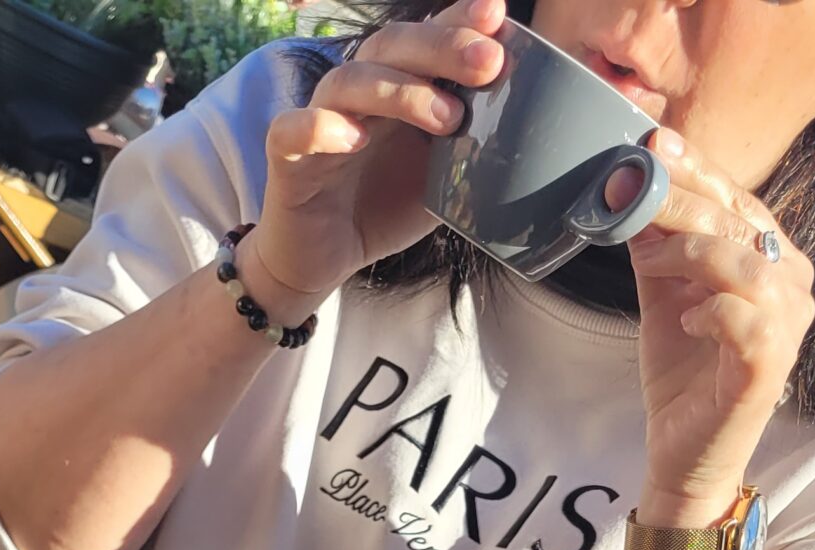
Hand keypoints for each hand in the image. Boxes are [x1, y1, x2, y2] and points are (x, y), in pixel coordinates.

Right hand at [249, 0, 507, 309]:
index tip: (497, 16)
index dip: (458, 20)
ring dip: (401, 91)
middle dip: (443, 48)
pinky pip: (293, 129)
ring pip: (351, 80)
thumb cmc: (379, 209)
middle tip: (487, 63)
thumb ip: (471, 149)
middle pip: (393, 46)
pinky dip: (320, 127)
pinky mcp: (287, 157)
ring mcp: (320, 119)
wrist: (322, 260)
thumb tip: (527, 135)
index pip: (426, 37)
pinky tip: (352, 138)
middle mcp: (359, 93)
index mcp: (397, 88)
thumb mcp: (441, 178)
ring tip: (446, 119)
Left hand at [625, 130, 814, 522]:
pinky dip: (711, 311)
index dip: (698, 170)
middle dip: (682, 201)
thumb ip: (657, 248)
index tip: (652, 143)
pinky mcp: (769, 367)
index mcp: (772, 260)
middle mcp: (792, 284)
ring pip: (745, 263)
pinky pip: (746, 320)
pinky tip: (687, 320)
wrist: (681, 454)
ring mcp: (787, 325)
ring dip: (690, 254)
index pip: (738, 200)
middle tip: (632, 190)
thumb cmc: (682, 375)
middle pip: (740, 222)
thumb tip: (630, 191)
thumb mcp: (663, 297)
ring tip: (648, 262)